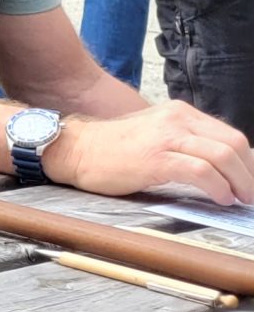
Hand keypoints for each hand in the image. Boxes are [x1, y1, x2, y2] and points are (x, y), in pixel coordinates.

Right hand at [47, 102, 253, 206]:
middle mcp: (177, 119)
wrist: (75, 150)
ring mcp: (166, 137)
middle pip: (234, 143)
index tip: (248, 181)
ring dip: (241, 182)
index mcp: (180, 113)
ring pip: (223, 155)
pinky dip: (218, 187)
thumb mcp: (154, 135)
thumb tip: (218, 167)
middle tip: (250, 195)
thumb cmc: (111, 149)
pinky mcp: (156, 157)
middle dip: (249, 173)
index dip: (247, 162)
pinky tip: (220, 198)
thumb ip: (184, 143)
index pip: (229, 135)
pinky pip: (202, 171)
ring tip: (241, 199)